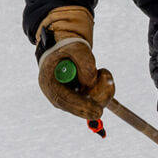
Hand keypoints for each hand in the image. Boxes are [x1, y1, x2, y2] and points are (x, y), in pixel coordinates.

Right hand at [35, 5, 115, 119]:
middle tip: (109, 80)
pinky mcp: (81, 98)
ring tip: (103, 71)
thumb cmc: (66, 47)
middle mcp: (58, 95)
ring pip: (91, 103)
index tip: (98, 111)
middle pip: (78, 107)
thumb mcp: (73, 46)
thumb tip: (91, 81)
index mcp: (49, 83)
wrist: (65, 49)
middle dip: (98, 96)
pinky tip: (102, 75)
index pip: (63, 100)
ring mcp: (70, 98)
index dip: (81, 106)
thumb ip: (82, 59)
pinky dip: (104, 88)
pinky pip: (97, 99)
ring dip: (103, 88)